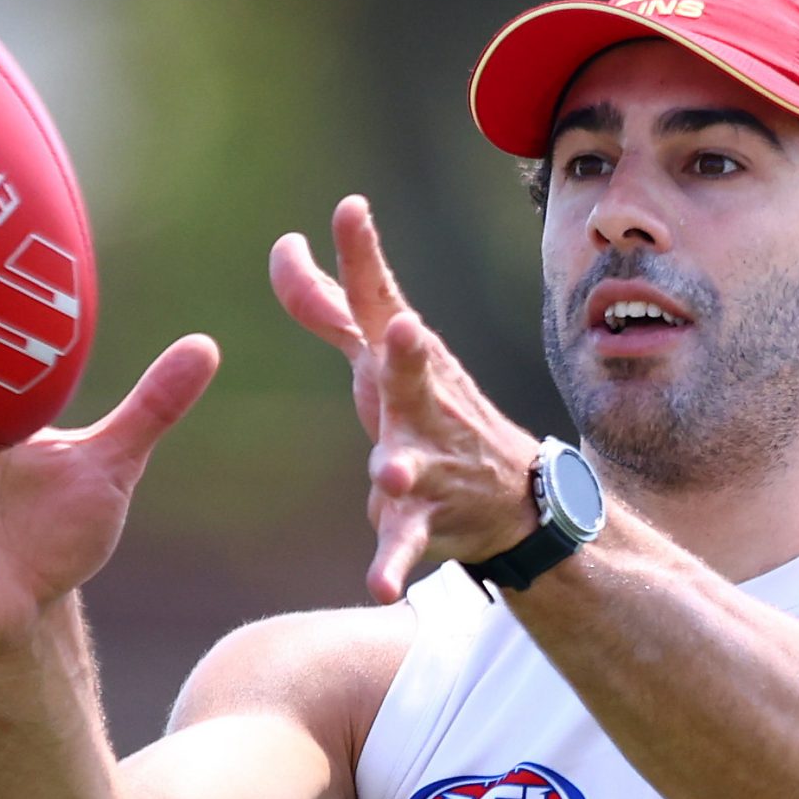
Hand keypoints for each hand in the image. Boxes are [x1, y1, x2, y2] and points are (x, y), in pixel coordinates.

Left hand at [271, 196, 540, 602]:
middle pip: (410, 376)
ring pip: (410, 466)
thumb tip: (285, 248)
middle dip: (407, 354)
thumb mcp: (382, 356)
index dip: (361, 257)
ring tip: (390, 477)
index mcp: (403, 361)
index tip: (348, 209)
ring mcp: (427, 464)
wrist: (513, 499)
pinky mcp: (425, 520)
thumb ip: (331, 305)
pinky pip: (404, 546)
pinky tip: (380, 588)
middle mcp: (419, 405)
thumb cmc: (433, 411)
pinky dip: (392, 567)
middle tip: (408, 330)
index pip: (378, 303)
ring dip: (400, 471)